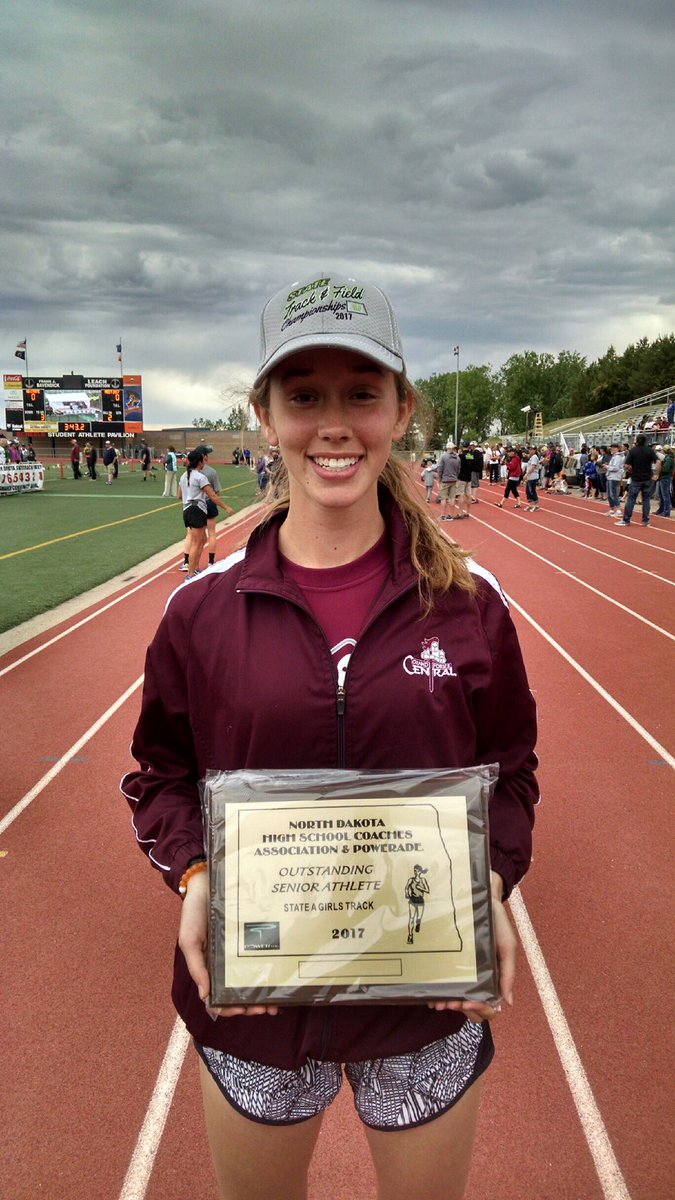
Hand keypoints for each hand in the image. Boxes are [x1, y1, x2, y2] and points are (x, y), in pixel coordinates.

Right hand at [177, 870, 277, 1017]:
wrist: (206, 881)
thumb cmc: (193, 913)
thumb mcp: (189, 939)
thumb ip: (196, 966)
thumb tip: (205, 996)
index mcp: (208, 968)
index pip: (217, 998)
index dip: (230, 1008)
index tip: (244, 1010)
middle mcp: (225, 964)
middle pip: (238, 993)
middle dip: (251, 1006)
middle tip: (266, 1008)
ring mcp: (239, 952)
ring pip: (252, 980)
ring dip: (262, 995)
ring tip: (276, 1001)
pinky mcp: (251, 939)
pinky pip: (261, 958)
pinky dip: (268, 971)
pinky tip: (279, 976)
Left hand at [427, 871, 516, 1022]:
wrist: (482, 899)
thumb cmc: (498, 924)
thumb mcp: (507, 946)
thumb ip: (508, 973)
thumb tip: (508, 1003)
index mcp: (494, 978)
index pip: (490, 1006)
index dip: (480, 1008)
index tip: (469, 1001)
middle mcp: (478, 979)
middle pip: (472, 1008)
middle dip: (462, 1009)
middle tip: (451, 1003)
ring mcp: (464, 972)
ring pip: (457, 999)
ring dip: (448, 1004)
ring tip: (438, 1002)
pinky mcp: (450, 962)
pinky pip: (445, 984)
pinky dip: (438, 993)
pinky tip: (431, 994)